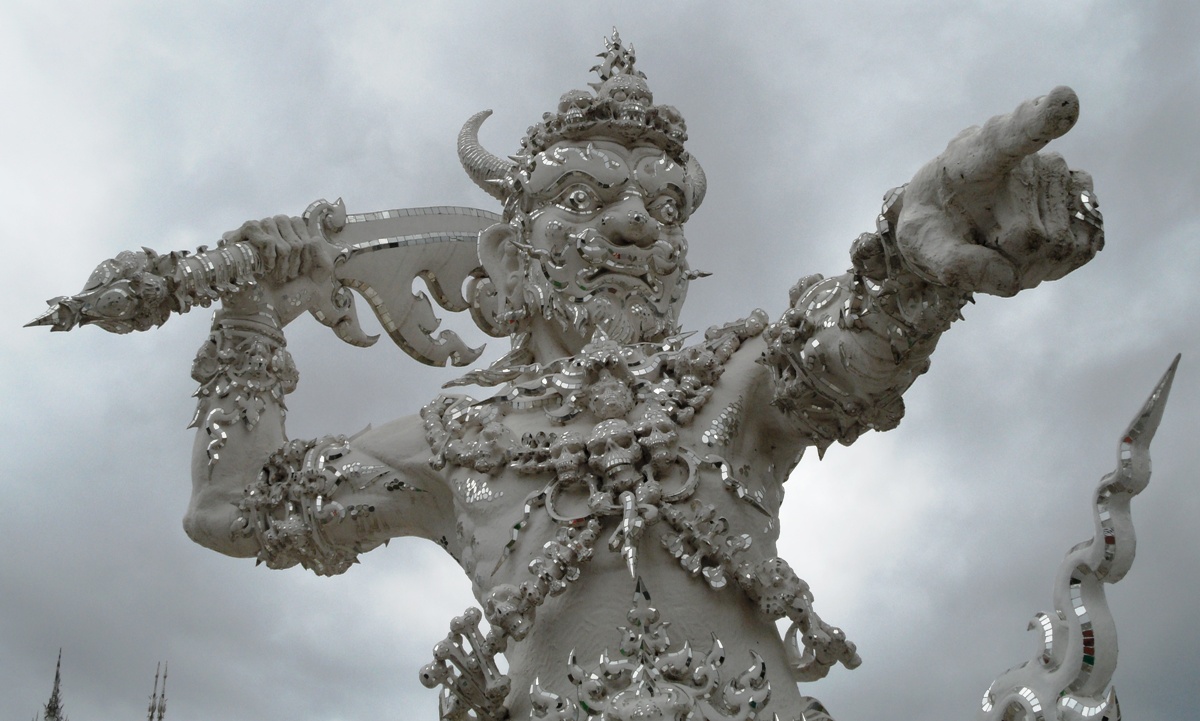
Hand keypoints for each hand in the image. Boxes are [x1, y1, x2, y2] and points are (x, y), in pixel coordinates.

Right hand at [219, 215, 335, 324]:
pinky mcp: (236, 245)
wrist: (267, 317)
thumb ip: (324, 258)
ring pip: (272, 224)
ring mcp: (250, 239)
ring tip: (277, 276)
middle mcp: (266, 235)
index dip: (306, 246)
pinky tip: (265, 271)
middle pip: (287, 220)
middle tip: (289, 276)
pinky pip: (258, 231)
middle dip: (296, 251)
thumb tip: (313, 238)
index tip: (302, 272)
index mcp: (284, 239)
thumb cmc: (288, 301)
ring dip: (282, 256)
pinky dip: (269, 252)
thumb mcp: (316, 279)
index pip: (298, 222)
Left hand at [895, 87, 1102, 296]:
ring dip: (1029, 265)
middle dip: (1005, 262)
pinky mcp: (1081, 192)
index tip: (1064, 100)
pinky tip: (1033, 248)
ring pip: (1059, 247)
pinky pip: (1086, 244)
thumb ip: (950, 262)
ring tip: (1002, 243)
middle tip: (980, 247)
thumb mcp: (918, 244)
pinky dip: (1059, 263)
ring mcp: (1059, 172)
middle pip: (1030, 236)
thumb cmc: (932, 220)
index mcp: (976, 157)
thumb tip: (1008, 279)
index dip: (1039, 119)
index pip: (1010, 135)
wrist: (952, 214)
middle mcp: (1026, 158)